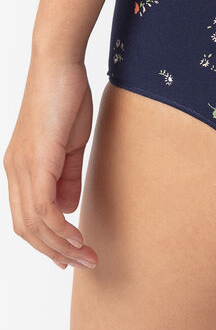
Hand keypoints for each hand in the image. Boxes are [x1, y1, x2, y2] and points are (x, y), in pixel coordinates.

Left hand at [4, 56, 98, 269]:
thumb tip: (67, 209)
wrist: (58, 66)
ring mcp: (21, 168)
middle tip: (84, 264)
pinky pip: (44, 208)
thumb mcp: (70, 147)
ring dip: (61, 246)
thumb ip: (67, 179)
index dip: (47, 243)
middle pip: (26, 229)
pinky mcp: (35, 162)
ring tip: (87, 257)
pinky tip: (78, 236)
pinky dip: (61, 228)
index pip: (27, 218)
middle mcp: (14, 172)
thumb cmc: (65, 100)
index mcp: (21, 169)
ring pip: (33, 224)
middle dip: (56, 253)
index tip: (72, 256)